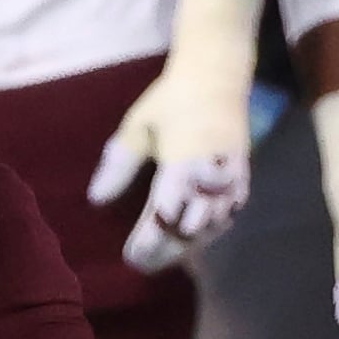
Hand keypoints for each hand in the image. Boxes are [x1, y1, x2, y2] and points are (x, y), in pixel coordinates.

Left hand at [88, 0, 264, 271]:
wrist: (218, 76)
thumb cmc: (172, 99)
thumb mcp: (139, 126)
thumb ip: (119, 164)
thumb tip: (95, 201)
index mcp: (183, 163)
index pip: (165, 215)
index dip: (150, 241)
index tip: (131, 255)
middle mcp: (211, 176)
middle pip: (190, 230)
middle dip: (166, 251)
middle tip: (141, 263)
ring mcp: (231, 179)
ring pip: (212, 227)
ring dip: (188, 245)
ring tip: (161, 256)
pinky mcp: (242, 177)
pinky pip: (229, 215)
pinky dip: (210, 232)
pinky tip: (193, 240)